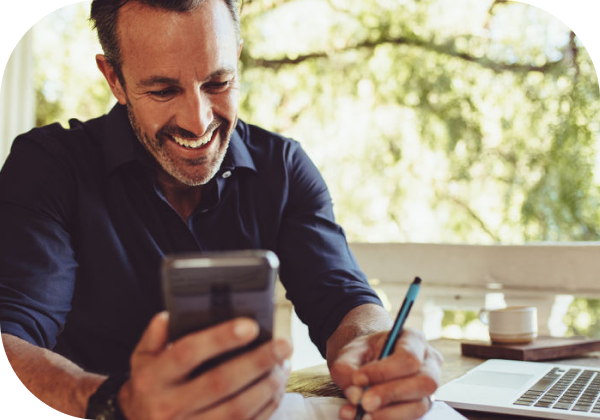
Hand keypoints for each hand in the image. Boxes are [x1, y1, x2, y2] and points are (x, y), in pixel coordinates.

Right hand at [118, 312, 292, 419]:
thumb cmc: (150, 386)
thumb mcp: (141, 359)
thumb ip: (154, 336)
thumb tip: (170, 316)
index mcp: (152, 379)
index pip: (187, 353)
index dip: (220, 338)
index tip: (251, 325)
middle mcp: (168, 407)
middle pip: (220, 382)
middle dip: (257, 362)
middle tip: (284, 344)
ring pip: (236, 410)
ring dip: (266, 386)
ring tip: (284, 364)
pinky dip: (266, 407)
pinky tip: (277, 387)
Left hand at [330, 328, 442, 419]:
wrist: (366, 362)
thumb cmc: (363, 353)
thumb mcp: (349, 353)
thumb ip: (346, 369)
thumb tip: (355, 395)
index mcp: (413, 339)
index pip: (408, 357)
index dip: (384, 372)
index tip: (358, 379)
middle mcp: (429, 363)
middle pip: (423, 383)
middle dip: (391, 395)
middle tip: (364, 403)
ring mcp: (428, 388)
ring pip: (420, 406)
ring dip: (390, 414)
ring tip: (363, 415)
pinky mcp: (421, 407)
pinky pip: (411, 418)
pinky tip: (366, 418)